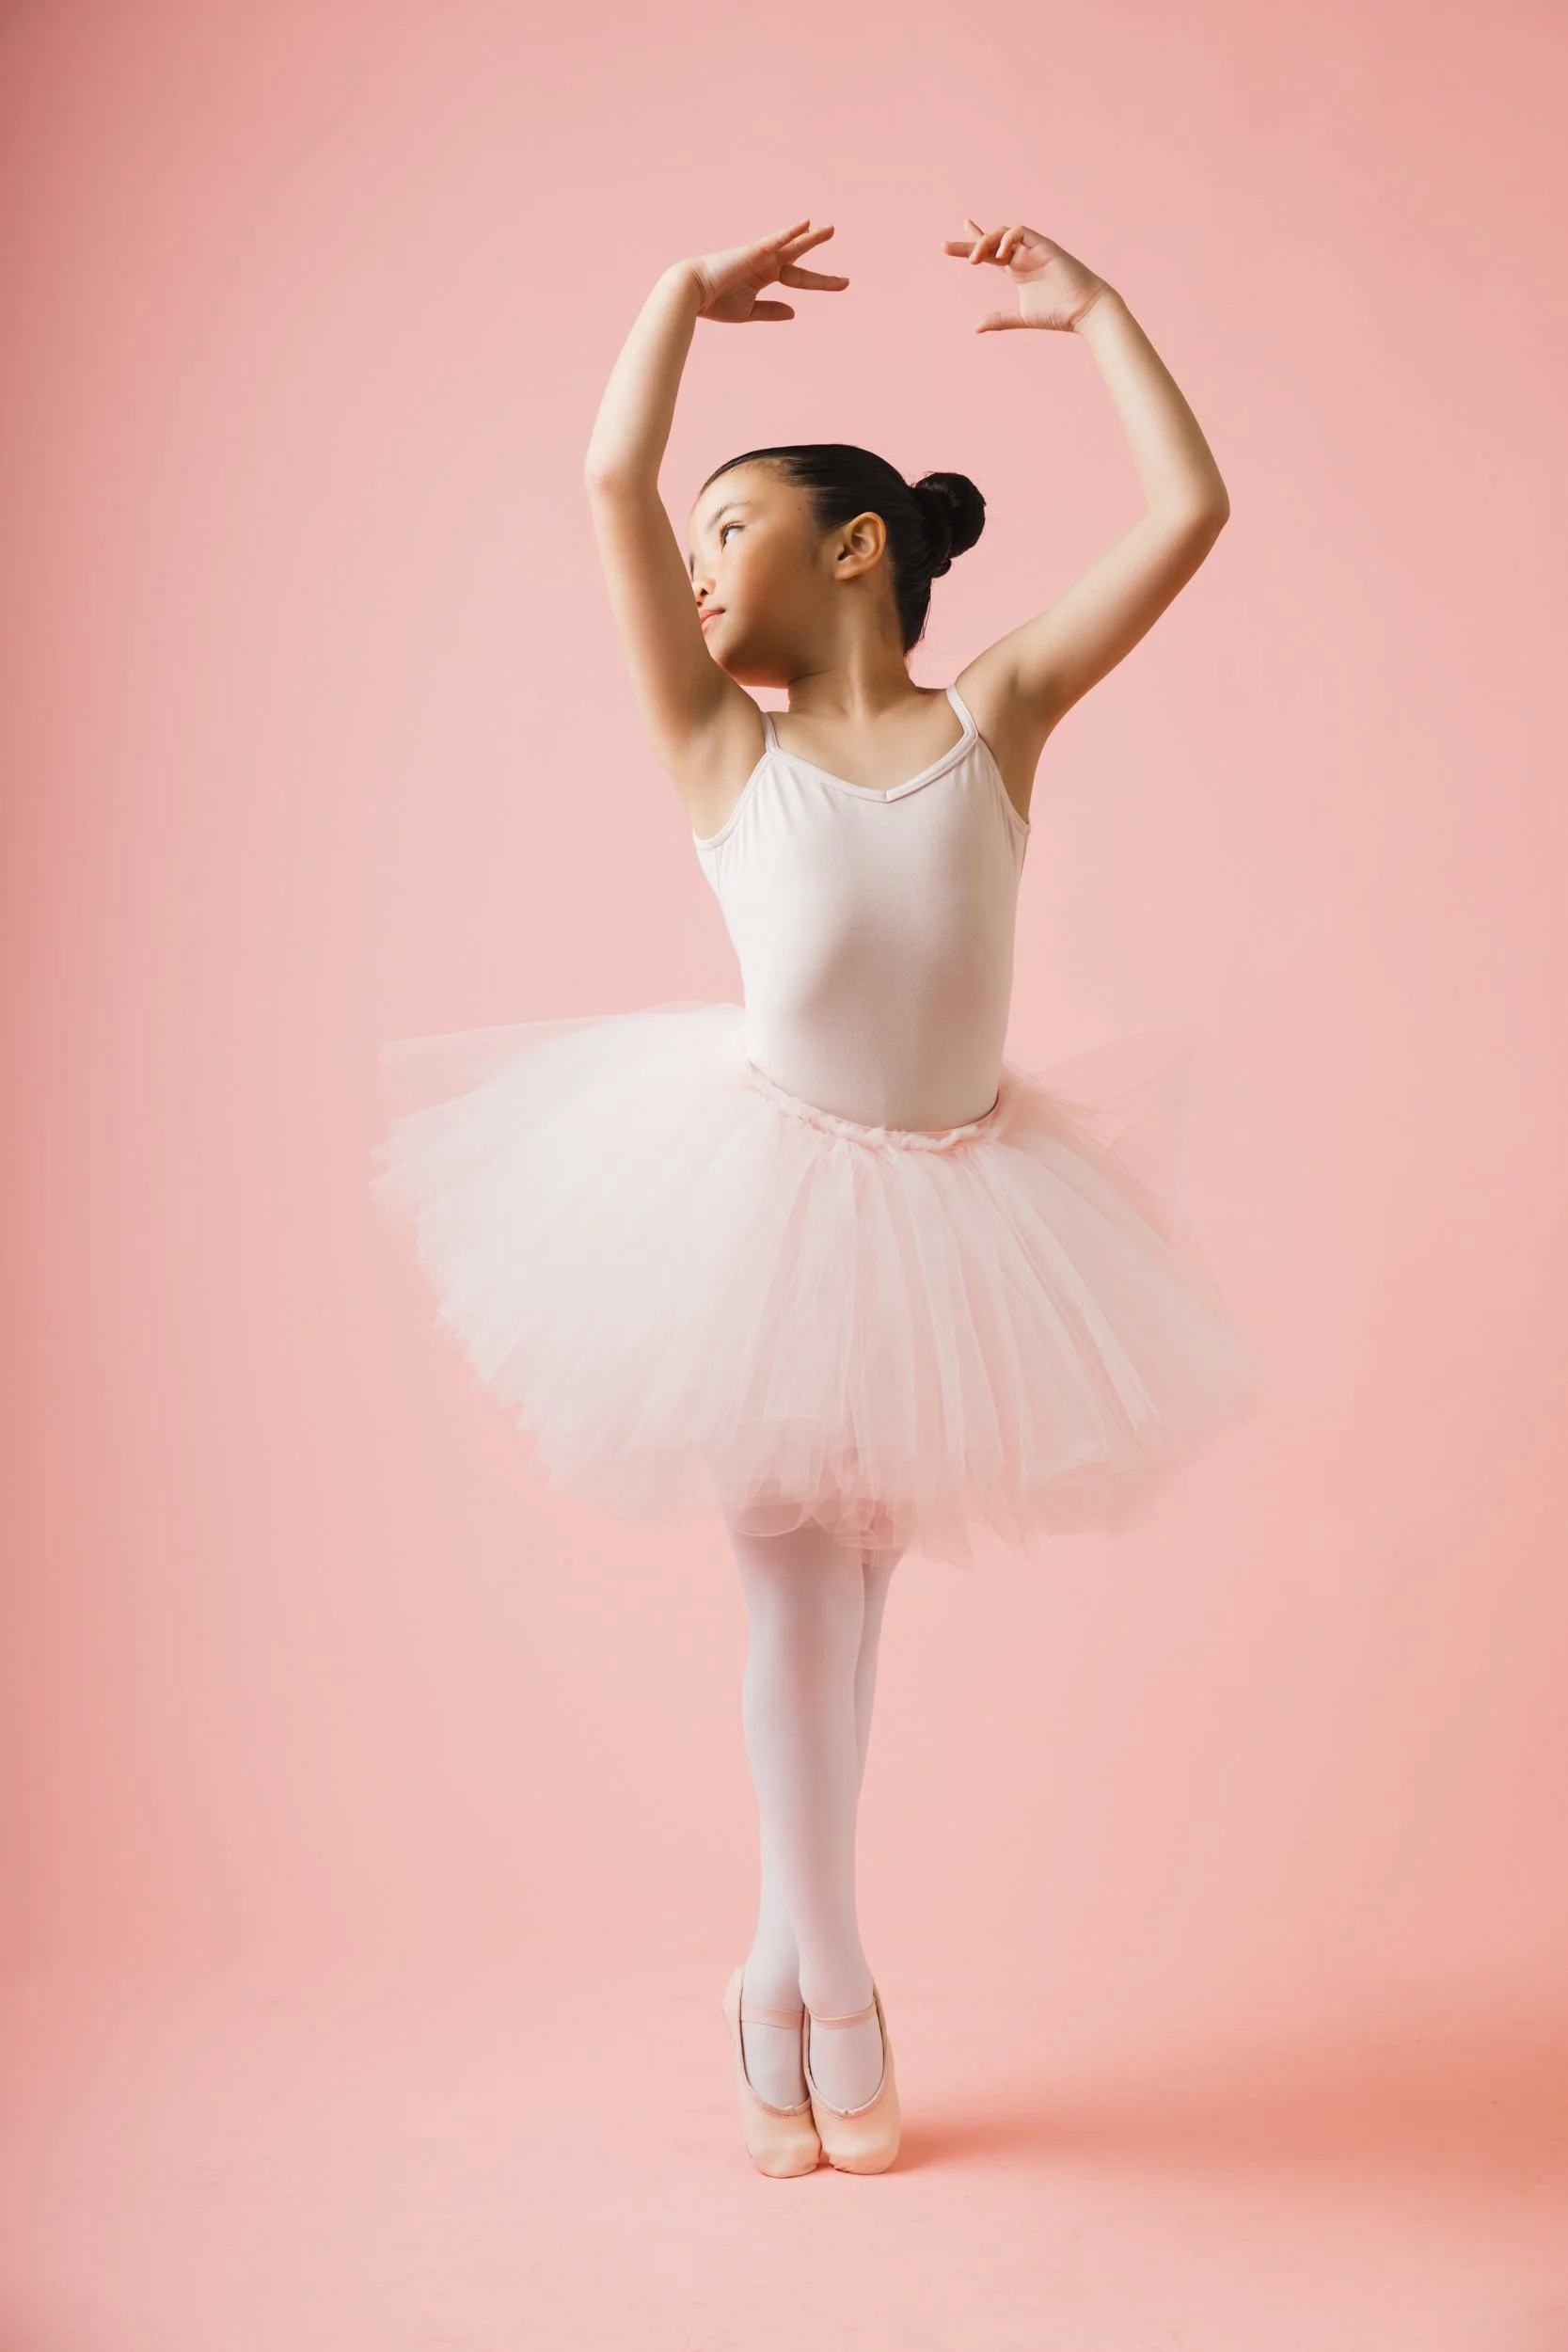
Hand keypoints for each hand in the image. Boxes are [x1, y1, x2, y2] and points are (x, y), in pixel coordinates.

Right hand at [684, 217, 848, 323]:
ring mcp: (760, 256)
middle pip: (799, 260)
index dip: (822, 282)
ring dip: (810, 238)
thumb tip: (794, 312)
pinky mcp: (752, 252)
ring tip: (830, 230)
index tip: (843, 284)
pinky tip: (806, 225)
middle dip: (818, 255)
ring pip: (791, 246)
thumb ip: (771, 311)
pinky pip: (775, 240)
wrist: (691, 293)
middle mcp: (765, 264)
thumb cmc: (714, 303)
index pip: (800, 279)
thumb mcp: (748, 312)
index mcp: (765, 278)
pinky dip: (790, 233)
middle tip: (838, 248)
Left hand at [941, 218, 1111, 332]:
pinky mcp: (1044, 245)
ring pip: (1002, 233)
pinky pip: (1020, 232)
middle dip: (968, 242)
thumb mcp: (1020, 316)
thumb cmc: (1057, 314)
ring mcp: (1033, 249)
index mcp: (1016, 270)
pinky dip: (1007, 239)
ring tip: (974, 260)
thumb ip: (999, 319)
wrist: (1084, 311)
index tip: (948, 246)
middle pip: (990, 241)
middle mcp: (1022, 256)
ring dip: (985, 243)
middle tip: (945, 248)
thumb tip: (975, 327)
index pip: (989, 253)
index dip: (970, 245)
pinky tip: (1000, 254)